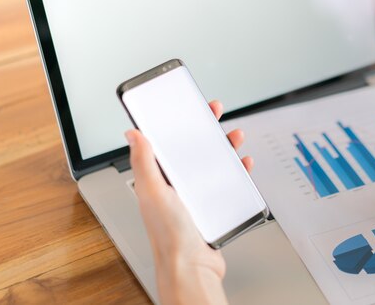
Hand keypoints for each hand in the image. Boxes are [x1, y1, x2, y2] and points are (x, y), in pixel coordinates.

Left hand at [125, 100, 250, 304]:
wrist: (192, 267)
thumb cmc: (169, 235)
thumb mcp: (154, 191)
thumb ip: (144, 161)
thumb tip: (132, 134)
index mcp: (159, 179)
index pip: (167, 142)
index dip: (176, 122)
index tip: (185, 107)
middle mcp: (176, 185)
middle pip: (191, 148)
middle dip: (204, 129)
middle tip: (213, 112)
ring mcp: (194, 195)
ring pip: (211, 162)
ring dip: (223, 147)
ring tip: (234, 136)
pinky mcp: (211, 205)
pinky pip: (225, 182)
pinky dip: (235, 171)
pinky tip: (242, 165)